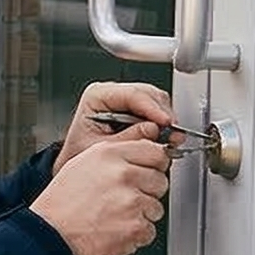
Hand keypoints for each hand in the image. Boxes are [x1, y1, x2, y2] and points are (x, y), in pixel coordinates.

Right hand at [32, 134, 172, 254]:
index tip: (149, 172)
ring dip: (141, 215)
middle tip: (123, 200)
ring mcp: (131, 201)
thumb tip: (142, 156)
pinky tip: (114, 230)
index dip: (154, 165)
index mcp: (109, 154)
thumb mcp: (82, 164)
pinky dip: (135, 235)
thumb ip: (115, 157)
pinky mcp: (135, 227)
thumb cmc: (61, 204)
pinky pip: (149, 230)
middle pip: (161, 180)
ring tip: (114, 216)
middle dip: (147, 192)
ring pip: (156, 207)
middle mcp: (122, 174)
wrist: (49, 235)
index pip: (156, 152)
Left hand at [57, 82, 176, 169]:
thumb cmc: (83, 153)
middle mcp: (114, 93)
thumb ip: (128, 138)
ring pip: (158, 101)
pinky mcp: (139, 109)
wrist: (80, 161)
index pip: (133, 94)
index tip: (166, 122)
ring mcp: (128, 100)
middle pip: (149, 94)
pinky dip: (166, 125)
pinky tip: (167, 137)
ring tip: (171, 138)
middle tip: (173, 135)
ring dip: (167, 120)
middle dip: (163, 114)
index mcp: (98, 95)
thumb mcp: (103, 148)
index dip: (153, 108)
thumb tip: (153, 129)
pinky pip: (159, 111)